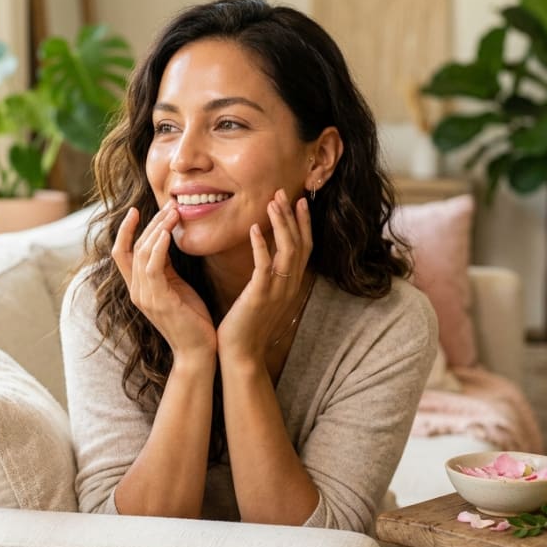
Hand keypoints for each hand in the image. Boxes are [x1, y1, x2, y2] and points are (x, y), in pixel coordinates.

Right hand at [112, 202, 216, 358]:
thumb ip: (166, 267)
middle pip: (133, 247)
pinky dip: (159, 246)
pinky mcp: (158, 300)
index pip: (121, 253)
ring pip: (142, 253)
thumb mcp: (176, 287)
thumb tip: (166, 240)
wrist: (198, 351)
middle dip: (151, 223)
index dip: (125, 230)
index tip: (136, 210)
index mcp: (138, 288)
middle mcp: (136, 291)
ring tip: (174, 212)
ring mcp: (145, 296)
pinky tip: (169, 233)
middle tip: (170, 205)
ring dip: (158, 229)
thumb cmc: (191, 319)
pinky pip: (152, 266)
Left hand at [217, 189, 312, 363]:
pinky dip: (260, 246)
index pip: (305, 248)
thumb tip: (266, 257)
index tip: (299, 201)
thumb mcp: (263, 297)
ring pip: (287, 250)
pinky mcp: (260, 296)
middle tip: (283, 192)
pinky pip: (264, 266)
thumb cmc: (248, 326)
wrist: (242, 354)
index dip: (304, 223)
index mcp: (291, 285)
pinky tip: (252, 229)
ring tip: (272, 202)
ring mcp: (277, 291)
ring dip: (280, 224)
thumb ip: (269, 277)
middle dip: (292, 215)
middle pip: (299, 243)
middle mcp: (290, 286)